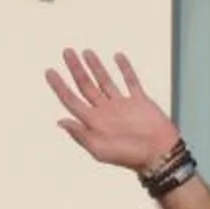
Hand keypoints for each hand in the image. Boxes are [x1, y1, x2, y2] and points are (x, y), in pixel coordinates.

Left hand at [45, 49, 183, 174]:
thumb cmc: (129, 157)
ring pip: (105, 80)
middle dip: (75, 69)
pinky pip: (130, 81)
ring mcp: (122, 105)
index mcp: (93, 123)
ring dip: (95, 66)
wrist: (159, 155)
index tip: (49, 71)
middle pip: (85, 85)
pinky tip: (117, 56)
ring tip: (86, 52)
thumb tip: (60, 121)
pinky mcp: (140, 101)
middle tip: (67, 52)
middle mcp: (105, 112)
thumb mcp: (100, 149)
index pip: (71, 100)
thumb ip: (81, 134)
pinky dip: (124, 69)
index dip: (59, 86)